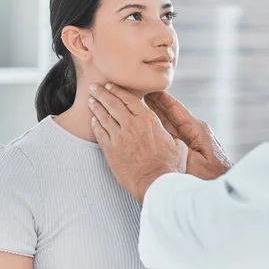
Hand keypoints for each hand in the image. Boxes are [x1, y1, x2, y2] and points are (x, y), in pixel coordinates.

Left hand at [88, 84, 187, 203]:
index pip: (130, 99)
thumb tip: (174, 135)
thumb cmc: (169, 166)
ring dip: (96, 107)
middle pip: (113, 103)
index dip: (118, 91)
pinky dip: (95, 125)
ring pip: (104, 116)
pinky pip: (100, 133)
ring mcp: (119, 137)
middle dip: (102, 93)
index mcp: (149, 120)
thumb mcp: (178, 145)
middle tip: (95, 87)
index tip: (111, 86)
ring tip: (91, 101)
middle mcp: (132, 125)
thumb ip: (171, 135)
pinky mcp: (111, 150)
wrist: (155, 183)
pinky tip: (93, 121)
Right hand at [145, 91, 231, 179]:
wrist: (224, 192)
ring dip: (155, 115)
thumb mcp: (194, 164)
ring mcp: (192, 142)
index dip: (162, 98)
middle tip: (139, 92)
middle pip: (171, 114)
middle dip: (155, 103)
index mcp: (197, 131)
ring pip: (169, 125)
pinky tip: (149, 128)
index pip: (176, 109)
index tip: (149, 87)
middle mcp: (194, 133)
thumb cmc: (213, 179)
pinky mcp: (189, 152)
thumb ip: (178, 149)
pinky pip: (171, 137)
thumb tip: (162, 136)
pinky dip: (159, 130)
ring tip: (140, 105)